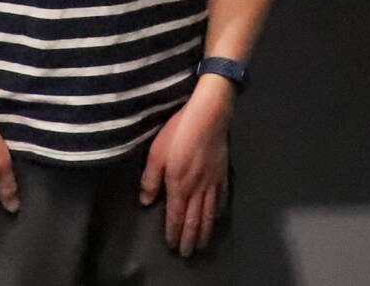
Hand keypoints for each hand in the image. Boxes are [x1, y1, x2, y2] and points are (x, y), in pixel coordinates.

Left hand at [139, 76, 233, 256]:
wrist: (209, 115)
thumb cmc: (179, 131)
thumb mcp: (156, 153)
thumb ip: (150, 179)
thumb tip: (146, 201)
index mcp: (179, 186)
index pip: (176, 217)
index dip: (174, 233)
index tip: (172, 245)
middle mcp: (198, 189)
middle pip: (195, 220)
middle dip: (190, 239)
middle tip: (188, 253)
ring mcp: (213, 182)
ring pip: (209, 214)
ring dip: (205, 232)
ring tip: (202, 244)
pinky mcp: (223, 173)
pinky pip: (222, 199)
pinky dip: (219, 213)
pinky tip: (217, 218)